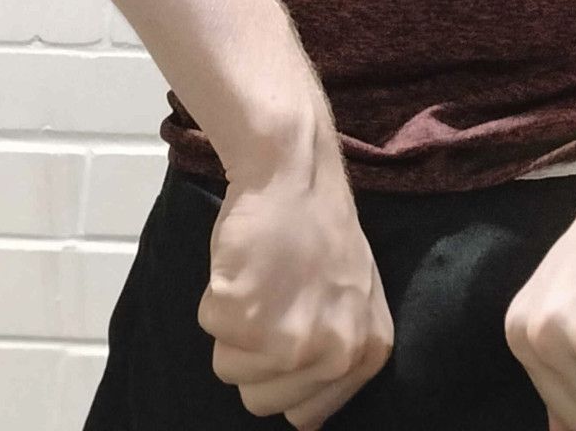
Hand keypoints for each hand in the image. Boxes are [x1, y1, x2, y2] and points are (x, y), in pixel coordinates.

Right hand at [198, 163, 394, 426]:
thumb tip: (308, 417)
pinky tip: (244, 262)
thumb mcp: (354, 296)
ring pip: (229, 368)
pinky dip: (215, 294)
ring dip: (234, 324)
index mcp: (366, 353)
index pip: (305, 416)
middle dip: (254, 353)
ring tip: (261, 275)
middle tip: (272, 296)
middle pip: (261, 401)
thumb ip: (337, 351)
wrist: (293, 169)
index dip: (283, 376)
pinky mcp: (244, 318)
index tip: (282, 332)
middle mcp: (333, 355)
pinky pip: (208, 327)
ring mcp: (288, 340)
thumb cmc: (317, 225)